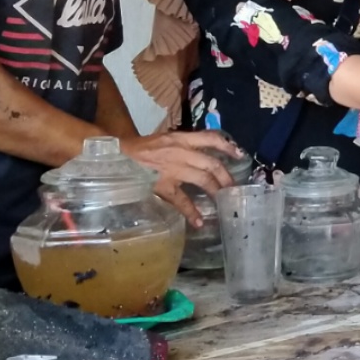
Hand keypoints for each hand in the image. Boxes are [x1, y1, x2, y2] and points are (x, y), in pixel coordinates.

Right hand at [119, 129, 242, 226]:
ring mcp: (171, 169)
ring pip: (202, 179)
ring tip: (223, 200)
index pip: (211, 138)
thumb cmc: (144, 148)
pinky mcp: (161, 185)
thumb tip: (205, 154)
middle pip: (212, 163)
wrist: (118, 154)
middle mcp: (180, 152)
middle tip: (233, 187)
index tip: (240, 154)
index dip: (228, 146)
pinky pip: (181, 200)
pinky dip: (191, 211)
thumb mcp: (167, 139)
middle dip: (226, 176)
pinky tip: (199, 221)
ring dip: (215, 190)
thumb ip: (185, 145)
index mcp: (182, 139)